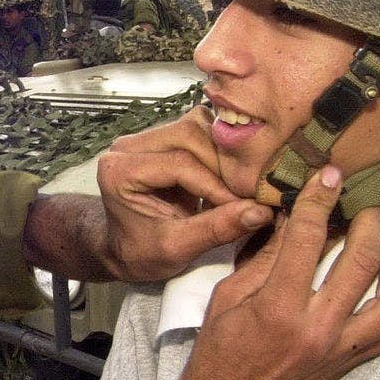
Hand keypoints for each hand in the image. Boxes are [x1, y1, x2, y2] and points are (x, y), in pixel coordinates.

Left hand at [97, 106, 272, 280]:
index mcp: (118, 170)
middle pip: (188, 134)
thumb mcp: (176, 248)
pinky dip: (219, 152)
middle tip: (246, 195)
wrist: (123, 249)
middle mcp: (127, 146)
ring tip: (238, 188)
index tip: (244, 207)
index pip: (180, 163)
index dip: (216, 185)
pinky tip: (229, 179)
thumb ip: (215, 228)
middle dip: (222, 164)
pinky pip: (199, 132)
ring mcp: (144, 139)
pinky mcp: (162, 139)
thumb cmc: (140, 252)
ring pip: (196, 127)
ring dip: (223, 155)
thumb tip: (261, 212)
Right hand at [131, 165, 379, 379]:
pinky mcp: (349, 364)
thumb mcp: (227, 298)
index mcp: (277, 308)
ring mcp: (339, 350)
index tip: (329, 176)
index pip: (306, 239)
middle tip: (361, 203)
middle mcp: (315, 329)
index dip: (319, 199)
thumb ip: (263, 258)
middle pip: (360, 262)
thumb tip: (288, 217)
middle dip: (365, 222)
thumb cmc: (218, 354)